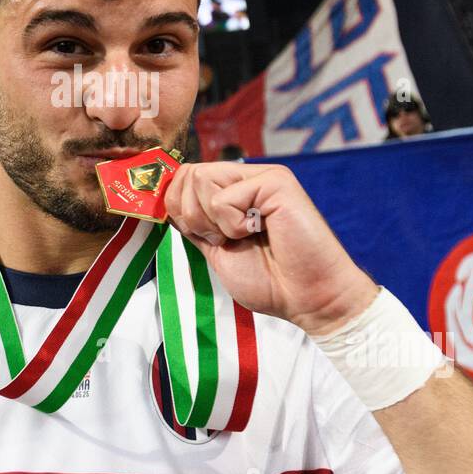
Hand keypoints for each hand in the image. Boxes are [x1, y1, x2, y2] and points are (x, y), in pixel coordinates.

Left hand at [164, 161, 377, 335]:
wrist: (307, 298)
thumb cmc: (270, 281)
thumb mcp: (215, 250)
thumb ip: (194, 223)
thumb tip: (164, 201)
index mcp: (233, 191)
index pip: (184, 177)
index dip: (176, 206)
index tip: (203, 236)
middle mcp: (247, 178)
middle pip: (188, 175)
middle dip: (193, 216)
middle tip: (225, 239)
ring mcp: (262, 177)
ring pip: (200, 180)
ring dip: (212, 222)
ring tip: (243, 236)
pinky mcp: (275, 182)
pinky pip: (224, 198)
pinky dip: (233, 226)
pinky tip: (259, 233)